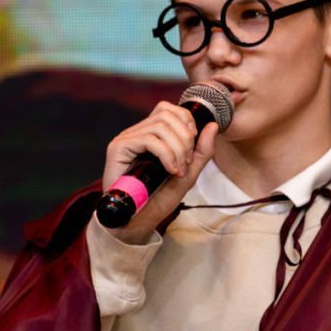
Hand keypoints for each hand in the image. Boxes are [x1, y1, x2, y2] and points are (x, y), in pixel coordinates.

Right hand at [100, 102, 219, 242]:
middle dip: (185, 138)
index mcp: (151, 134)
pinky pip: (149, 139)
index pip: (169, 109)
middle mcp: (137, 132)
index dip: (186, 122)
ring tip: (178, 169)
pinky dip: (166, 154)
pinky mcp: (118, 148)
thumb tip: (212, 125)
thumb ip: (202, 151)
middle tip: (187, 162)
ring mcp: (127, 139)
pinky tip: (170, 170)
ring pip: (160, 125)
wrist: (138, 221)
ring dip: (178, 148)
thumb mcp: (188, 173)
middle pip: (167, 114)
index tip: (193, 147)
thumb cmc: (159, 198)